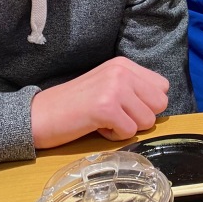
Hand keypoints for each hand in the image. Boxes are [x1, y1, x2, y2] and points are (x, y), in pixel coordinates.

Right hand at [30, 57, 169, 147]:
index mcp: (124, 64)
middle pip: (160, 104)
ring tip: (104, 121)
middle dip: (140, 118)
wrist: (39, 115)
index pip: (162, 87)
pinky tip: (97, 127)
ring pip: (147, 120)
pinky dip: (114, 137)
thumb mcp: (108, 86)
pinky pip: (129, 132)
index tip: (125, 107)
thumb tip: (160, 104)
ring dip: (126, 128)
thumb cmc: (75, 106)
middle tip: (115, 116)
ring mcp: (114, 87)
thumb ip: (133, 89)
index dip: (147, 104)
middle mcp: (122, 71)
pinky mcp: (105, 107)